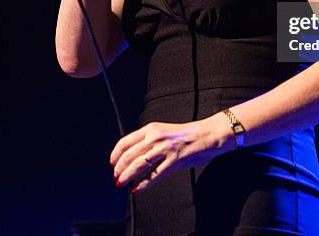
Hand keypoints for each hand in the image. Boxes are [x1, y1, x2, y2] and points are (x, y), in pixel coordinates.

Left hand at [109, 114, 233, 192]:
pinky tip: (137, 189)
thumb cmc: (187, 134)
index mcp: (152, 128)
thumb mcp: (164, 132)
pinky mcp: (174, 161)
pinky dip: (143, 184)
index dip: (116, 154)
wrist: (207, 134)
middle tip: (116, 176)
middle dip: (119, 168)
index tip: (112, 162)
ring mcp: (164, 149)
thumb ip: (150, 141)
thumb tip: (134, 156)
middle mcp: (155, 137)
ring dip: (127, 176)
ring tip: (121, 183)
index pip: (126, 141)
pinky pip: (154, 176)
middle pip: (129, 154)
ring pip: (138, 165)